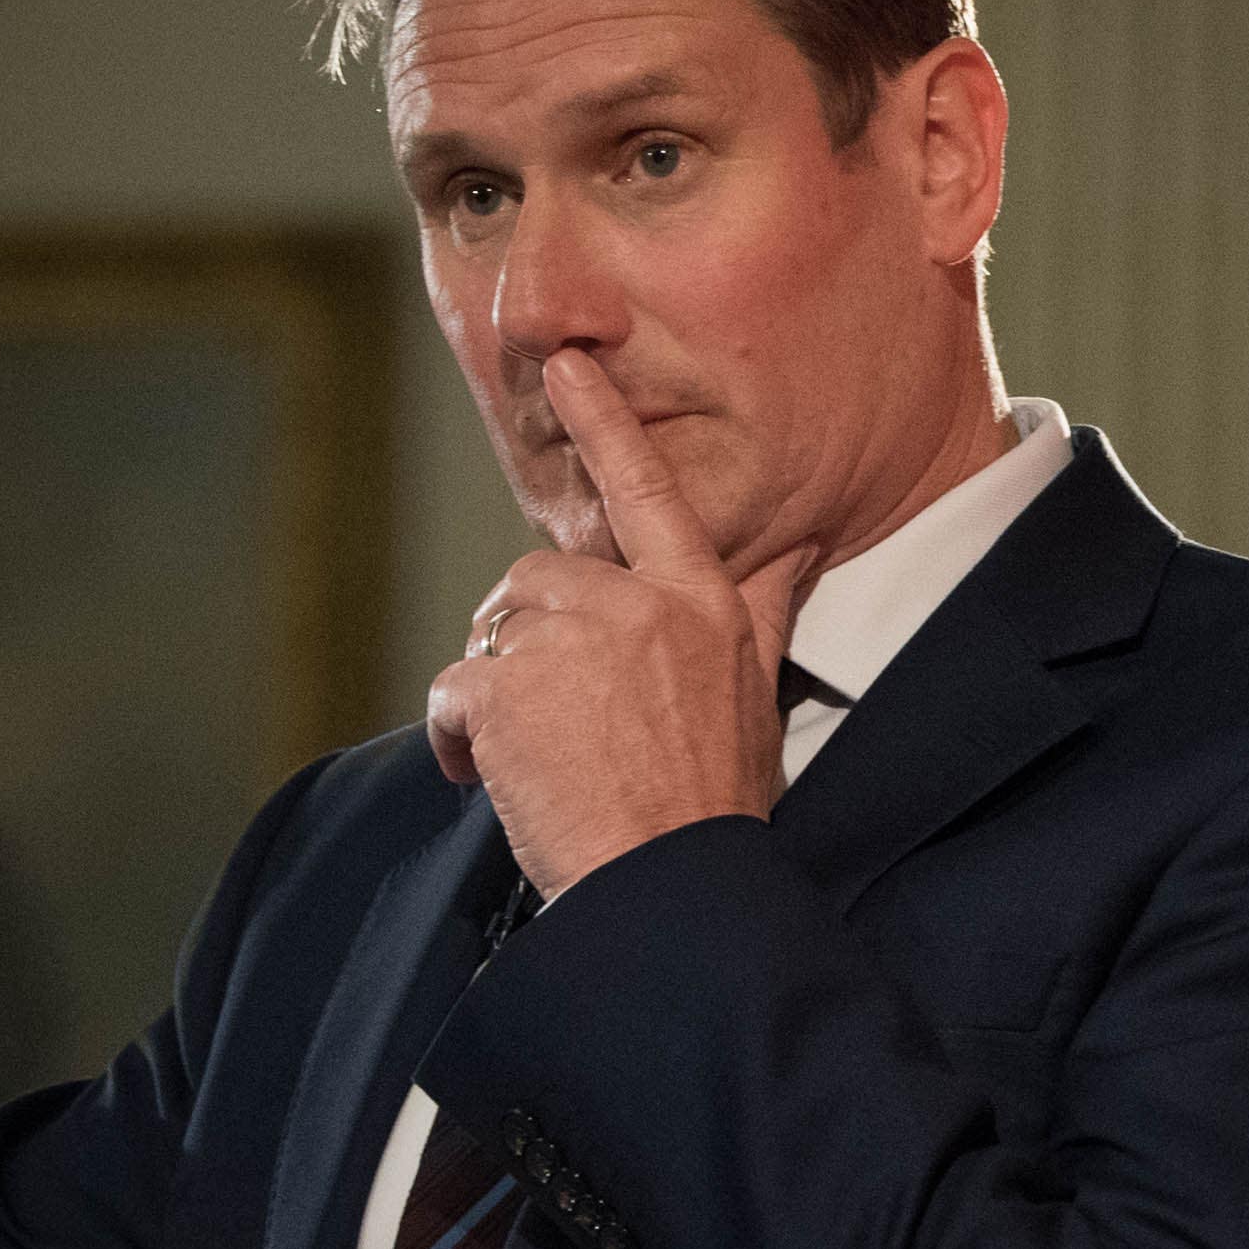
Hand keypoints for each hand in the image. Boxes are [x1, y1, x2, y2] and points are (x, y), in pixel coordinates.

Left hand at [428, 348, 818, 898]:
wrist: (668, 884)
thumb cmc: (712, 804)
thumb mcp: (756, 692)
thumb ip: (761, 607)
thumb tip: (794, 544)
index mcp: (702, 601)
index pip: (650, 493)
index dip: (606, 424)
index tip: (566, 365)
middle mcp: (639, 606)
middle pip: (541, 576)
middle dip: (527, 637)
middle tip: (546, 714)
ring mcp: (573, 643)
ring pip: (493, 634)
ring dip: (492, 693)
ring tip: (527, 758)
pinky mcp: (511, 689)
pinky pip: (453, 689)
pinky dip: (455, 737)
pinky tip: (488, 778)